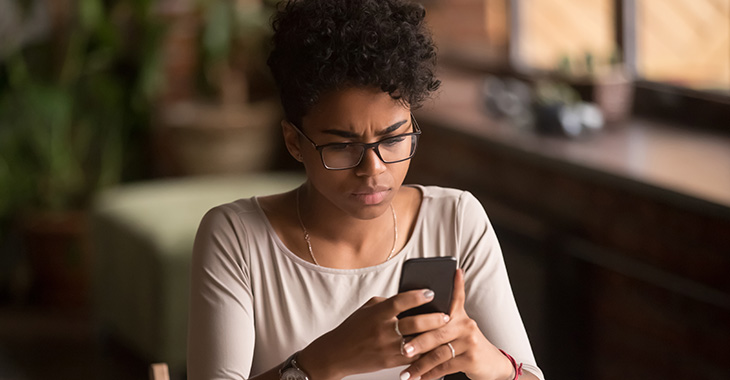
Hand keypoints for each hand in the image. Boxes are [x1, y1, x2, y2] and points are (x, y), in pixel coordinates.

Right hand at [298, 288, 450, 379]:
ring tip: (445, 332)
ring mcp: (387, 347)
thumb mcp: (367, 309)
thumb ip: (387, 303)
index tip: (431, 292)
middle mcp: (382, 330)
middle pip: (414, 323)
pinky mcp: (389, 362)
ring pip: (417, 342)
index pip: (400, 301)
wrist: (337, 354)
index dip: (417, 296)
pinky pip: (412, 357)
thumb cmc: (353, 329)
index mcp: (377, 314)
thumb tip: (409, 299)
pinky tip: (434, 348)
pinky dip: (424, 352)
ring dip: (433, 337)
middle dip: (434, 319)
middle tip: (446, 315)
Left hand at [398, 269, 514, 379]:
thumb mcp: (458, 329)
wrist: (492, 364)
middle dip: (417, 342)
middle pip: (437, 332)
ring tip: (406, 373)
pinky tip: (419, 378)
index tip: (452, 271)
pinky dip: (430, 374)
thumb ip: (440, 321)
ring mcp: (469, 342)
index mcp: (459, 315)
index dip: (455, 284)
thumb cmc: (466, 345)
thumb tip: (413, 314)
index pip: (456, 296)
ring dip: (420, 365)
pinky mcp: (471, 359)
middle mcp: (466, 325)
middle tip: (401, 349)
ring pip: (439, 353)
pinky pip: (445, 367)